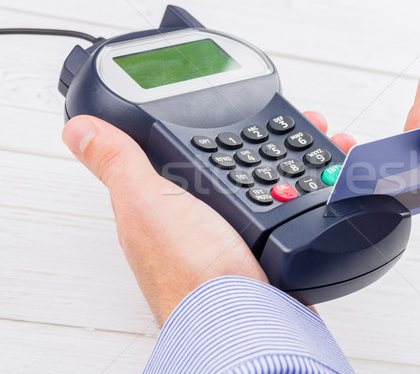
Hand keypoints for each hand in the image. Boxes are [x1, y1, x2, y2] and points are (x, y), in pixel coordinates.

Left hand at [62, 112, 355, 325]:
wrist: (246, 322)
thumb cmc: (193, 275)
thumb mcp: (149, 205)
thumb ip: (120, 163)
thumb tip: (79, 129)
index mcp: (174, 201)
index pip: (198, 146)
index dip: (220, 122)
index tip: (242, 103)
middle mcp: (210, 217)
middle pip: (246, 159)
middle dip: (273, 135)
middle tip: (297, 118)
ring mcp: (248, 230)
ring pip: (281, 178)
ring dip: (305, 156)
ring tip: (326, 138)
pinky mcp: (279, 244)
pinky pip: (303, 204)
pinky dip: (322, 186)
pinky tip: (333, 179)